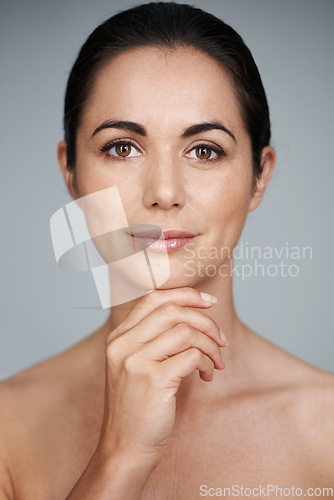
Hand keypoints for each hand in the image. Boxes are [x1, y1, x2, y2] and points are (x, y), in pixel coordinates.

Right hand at [97, 287, 225, 468]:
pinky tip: (207, 375)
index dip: (185, 294)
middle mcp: (123, 344)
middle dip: (204, 320)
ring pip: (185, 332)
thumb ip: (152, 340)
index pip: (153, 298)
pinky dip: (207, 362)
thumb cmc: (136, 407)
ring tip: (216, 362)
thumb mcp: (134, 366)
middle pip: (171, 310)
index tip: (209, 302)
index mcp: (118, 337)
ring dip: (210, 345)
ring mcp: (136, 361)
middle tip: (220, 338)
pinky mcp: (153, 380)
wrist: (124, 448)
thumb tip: (192, 317)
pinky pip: (192, 356)